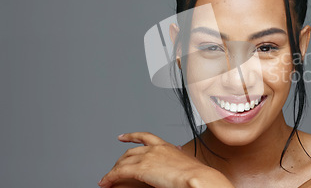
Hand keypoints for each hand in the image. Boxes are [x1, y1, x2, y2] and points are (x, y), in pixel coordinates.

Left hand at [98, 132, 232, 187]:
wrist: (197, 177)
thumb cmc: (198, 175)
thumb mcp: (188, 164)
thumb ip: (181, 162)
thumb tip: (183, 166)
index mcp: (167, 146)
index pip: (145, 137)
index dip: (131, 136)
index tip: (123, 137)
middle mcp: (155, 149)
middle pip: (130, 151)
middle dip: (119, 160)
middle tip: (113, 168)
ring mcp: (147, 157)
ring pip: (123, 162)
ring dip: (112, 171)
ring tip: (106, 179)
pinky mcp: (141, 168)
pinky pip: (119, 172)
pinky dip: (110, 177)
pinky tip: (106, 182)